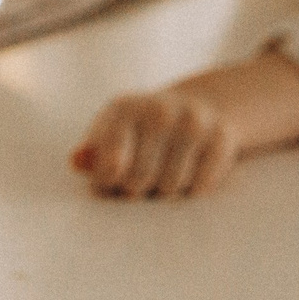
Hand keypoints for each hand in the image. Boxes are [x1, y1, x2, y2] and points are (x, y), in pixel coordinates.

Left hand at [71, 53, 298, 198]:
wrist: (198, 107)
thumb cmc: (141, 131)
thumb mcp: (112, 134)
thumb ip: (92, 153)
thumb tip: (77, 161)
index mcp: (123, 109)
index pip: (109, 163)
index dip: (108, 182)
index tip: (111, 182)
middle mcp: (158, 110)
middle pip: (138, 180)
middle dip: (136, 191)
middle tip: (138, 183)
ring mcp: (192, 122)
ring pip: (171, 187)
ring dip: (165, 192)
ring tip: (164, 174)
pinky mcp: (221, 138)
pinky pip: (201, 187)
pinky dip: (193, 190)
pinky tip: (190, 172)